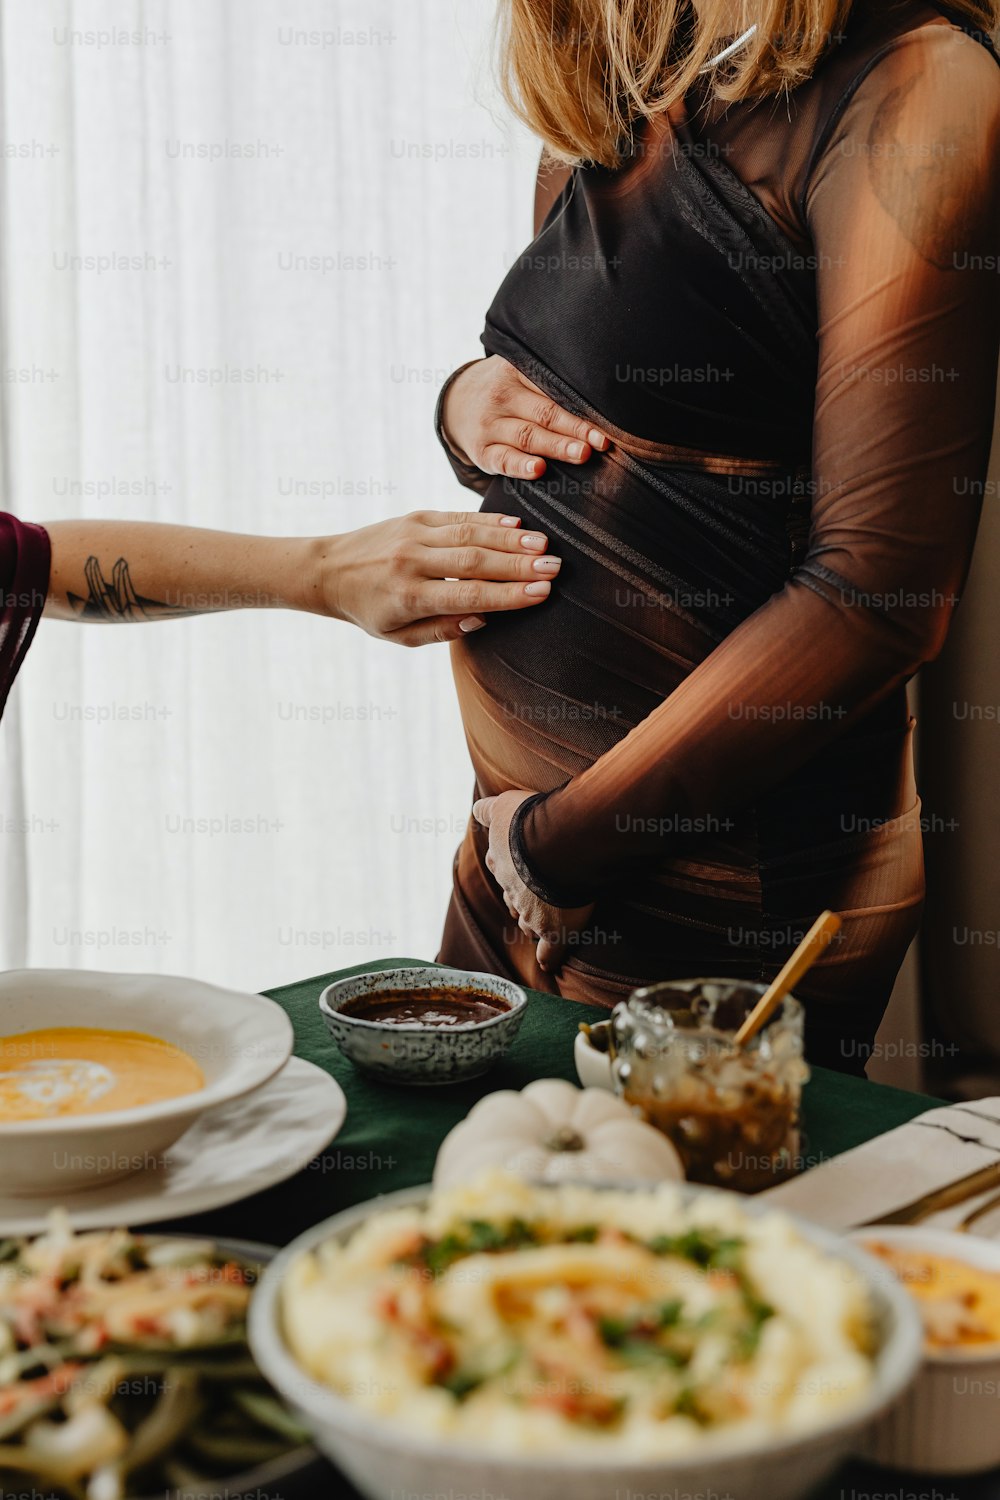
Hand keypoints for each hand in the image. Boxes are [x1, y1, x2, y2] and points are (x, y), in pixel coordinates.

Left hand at [320, 510, 560, 645]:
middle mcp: (411, 562)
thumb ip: (441, 630)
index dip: (507, 595)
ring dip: (510, 540)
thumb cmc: (368, 610)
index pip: (467, 596)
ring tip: (545, 546)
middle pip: (474, 562)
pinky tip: (517, 526)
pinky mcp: (416, 517)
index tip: (541, 594)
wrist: (328, 569)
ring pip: (470, 535)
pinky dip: (489, 521)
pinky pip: (458, 518)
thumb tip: (484, 619)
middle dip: (519, 565)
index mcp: (408, 596)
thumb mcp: (398, 636)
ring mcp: (414, 534)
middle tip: (555, 568)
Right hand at [442, 356, 608, 480]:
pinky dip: (520, 466)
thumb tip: (604, 402)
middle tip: (600, 441)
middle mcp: (502, 397)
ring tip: (581, 454)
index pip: (553, 389)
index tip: (607, 420)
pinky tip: (538, 470)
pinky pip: (502, 460)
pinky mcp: (481, 451)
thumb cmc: (507, 392)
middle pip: (544, 413)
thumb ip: (551, 385)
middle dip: (575, 427)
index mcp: (516, 372)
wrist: (456, 405)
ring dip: (556, 447)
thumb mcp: (520, 376)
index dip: (581, 405)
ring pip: (526, 436)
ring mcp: (489, 425)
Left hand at [473, 789, 594, 972]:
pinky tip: (547, 962)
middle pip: (512, 898)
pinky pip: (549, 950)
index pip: (499, 869)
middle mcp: (511, 888)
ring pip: (527, 923)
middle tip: (530, 899)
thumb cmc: (532, 821)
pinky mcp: (553, 930)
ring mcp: (530, 912)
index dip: (508, 869)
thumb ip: (488, 810)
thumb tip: (476, 809)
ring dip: (532, 923)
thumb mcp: (503, 806)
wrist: (556, 843)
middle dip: (519, 900)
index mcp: (500, 861)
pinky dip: (547, 956)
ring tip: (539, 926)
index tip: (513, 870)